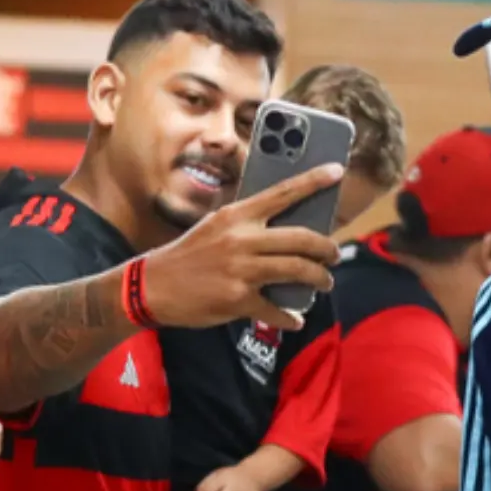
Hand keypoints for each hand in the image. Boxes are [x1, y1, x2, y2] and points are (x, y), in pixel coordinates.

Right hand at [144, 163, 344, 330]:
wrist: (153, 285)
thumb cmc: (189, 254)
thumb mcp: (216, 226)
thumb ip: (248, 225)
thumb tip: (290, 230)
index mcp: (237, 215)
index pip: (282, 193)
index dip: (313, 181)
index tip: (336, 171)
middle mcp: (241, 239)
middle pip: (302, 238)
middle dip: (327, 249)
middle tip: (334, 256)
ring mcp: (241, 270)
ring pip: (298, 270)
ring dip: (319, 278)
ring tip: (324, 282)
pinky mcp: (238, 299)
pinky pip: (277, 309)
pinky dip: (290, 317)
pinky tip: (295, 319)